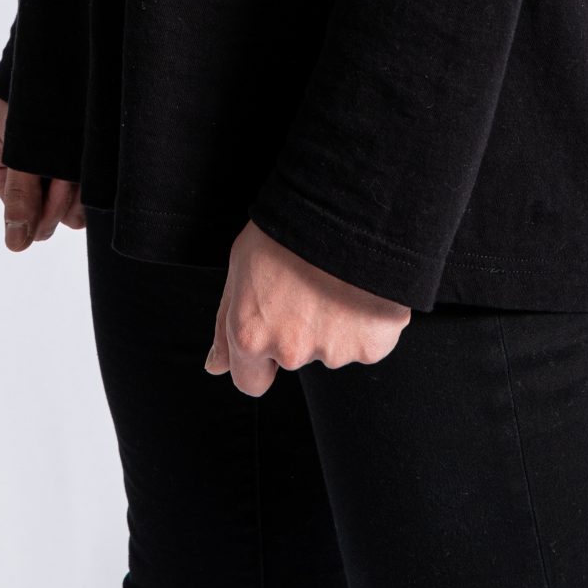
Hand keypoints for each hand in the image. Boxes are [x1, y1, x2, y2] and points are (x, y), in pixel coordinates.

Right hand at [0, 94, 85, 251]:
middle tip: (68, 163)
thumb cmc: (33, 98)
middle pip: (50, 221)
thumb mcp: (21, 147)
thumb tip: (15, 246)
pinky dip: (92, 180)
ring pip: (73, 211)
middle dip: (62, 194)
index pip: (25, 221)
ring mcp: (52, 175)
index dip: (43, 205)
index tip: (52, 176)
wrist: (61, 59)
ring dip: (80, 186)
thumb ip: (19, 196)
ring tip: (79, 154)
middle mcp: (26, 182)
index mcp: (0, 176)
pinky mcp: (75, 167)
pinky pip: (88, 195)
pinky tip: (90, 159)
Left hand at [205, 219, 410, 395]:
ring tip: (337, 278)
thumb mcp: (241, 265)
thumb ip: (226, 322)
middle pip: (296, 357)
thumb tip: (215, 365)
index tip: (274, 331)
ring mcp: (334, 351)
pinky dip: (369, 321)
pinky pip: (370, 341)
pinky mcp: (373, 344)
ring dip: (337, 323)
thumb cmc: (288, 227)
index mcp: (251, 334)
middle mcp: (291, 351)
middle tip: (310, 284)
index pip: (251, 382)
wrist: (345, 206)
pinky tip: (364, 287)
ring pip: (334, 348)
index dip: (261, 360)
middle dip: (302, 331)